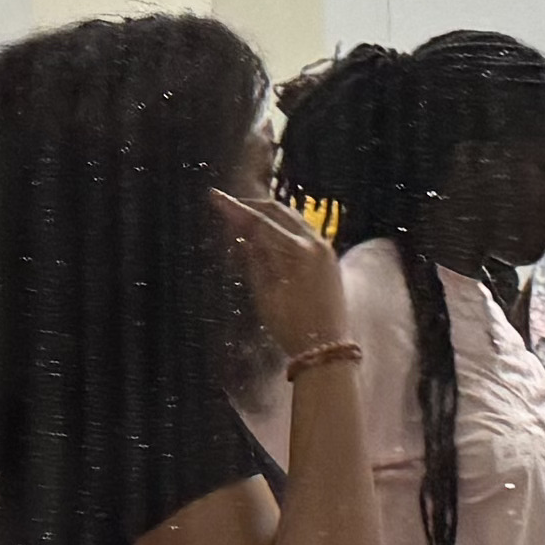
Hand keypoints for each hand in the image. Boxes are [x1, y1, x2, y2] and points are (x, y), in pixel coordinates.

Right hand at [210, 183, 350, 366]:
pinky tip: (267, 235)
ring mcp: (325, 249)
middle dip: (252, 206)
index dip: (234, 209)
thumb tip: (242, 236)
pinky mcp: (329, 258)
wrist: (326, 348)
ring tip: (244, 219)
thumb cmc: (292, 327)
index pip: (259, 222)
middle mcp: (314, 244)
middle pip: (278, 212)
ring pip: (293, 219)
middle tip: (228, 207)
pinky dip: (283, 228)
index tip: (214, 197)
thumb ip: (254, 260)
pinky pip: (303, 232)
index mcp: (296, 252)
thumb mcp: (265, 295)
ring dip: (268, 215)